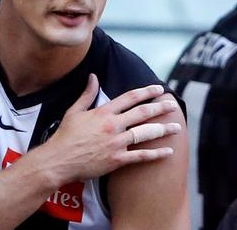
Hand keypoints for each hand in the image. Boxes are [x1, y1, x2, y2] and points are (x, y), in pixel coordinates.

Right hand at [43, 74, 180, 184]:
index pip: (130, 98)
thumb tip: (93, 77)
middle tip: (173, 104)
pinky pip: (141, 156)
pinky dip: (156, 154)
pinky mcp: (117, 160)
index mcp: (103, 112)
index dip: (146, 92)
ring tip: (177, 127)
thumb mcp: (74, 111)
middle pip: (143, 113)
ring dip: (163, 129)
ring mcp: (116, 143)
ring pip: (146, 133)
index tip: (159, 89)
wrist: (59, 160)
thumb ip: (87, 94)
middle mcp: (113, 126)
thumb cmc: (65, 136)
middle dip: (161, 108)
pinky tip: (168, 151)